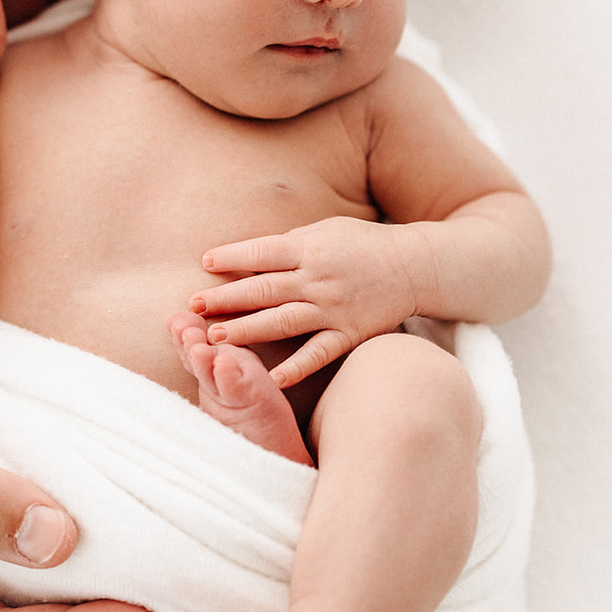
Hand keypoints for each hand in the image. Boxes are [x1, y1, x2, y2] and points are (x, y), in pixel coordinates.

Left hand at [189, 216, 419, 386]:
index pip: (262, 252)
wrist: (417, 266)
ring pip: (283, 321)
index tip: (204, 263)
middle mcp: (318, 278)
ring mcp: (333, 308)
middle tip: (193, 307)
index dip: (232, 257)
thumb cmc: (364, 244)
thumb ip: (290, 244)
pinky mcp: (348, 333)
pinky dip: (297, 368)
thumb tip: (249, 255)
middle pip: (263, 289)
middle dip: (226, 298)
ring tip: (216, 339)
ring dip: (248, 331)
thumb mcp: (326, 230)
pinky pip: (319, 353)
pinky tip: (273, 380)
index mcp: (309, 249)